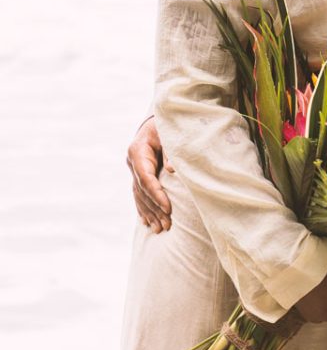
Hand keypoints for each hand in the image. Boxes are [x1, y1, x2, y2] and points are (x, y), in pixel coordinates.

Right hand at [127, 116, 172, 231]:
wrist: (157, 120)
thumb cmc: (166, 125)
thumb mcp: (168, 133)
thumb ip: (170, 151)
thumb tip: (171, 170)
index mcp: (137, 151)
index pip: (146, 178)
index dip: (156, 194)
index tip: (168, 208)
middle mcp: (132, 162)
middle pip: (142, 190)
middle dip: (155, 209)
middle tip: (167, 225)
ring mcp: (133, 169)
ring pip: (139, 195)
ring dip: (149, 213)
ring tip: (159, 229)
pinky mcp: (137, 175)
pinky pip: (138, 195)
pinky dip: (143, 209)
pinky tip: (147, 222)